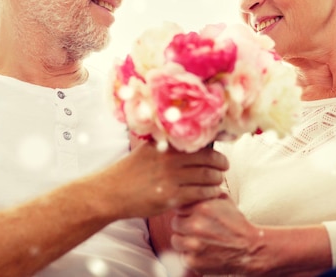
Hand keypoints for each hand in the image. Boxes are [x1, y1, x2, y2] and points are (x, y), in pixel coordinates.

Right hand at [100, 142, 228, 218]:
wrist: (111, 193)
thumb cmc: (129, 172)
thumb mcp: (147, 150)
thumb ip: (166, 144)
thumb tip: (187, 138)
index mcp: (166, 146)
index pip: (199, 145)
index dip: (214, 151)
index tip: (220, 155)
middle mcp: (170, 159)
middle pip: (207, 159)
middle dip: (220, 164)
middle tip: (225, 167)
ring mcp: (171, 178)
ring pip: (206, 177)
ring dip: (217, 179)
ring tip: (219, 180)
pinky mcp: (170, 197)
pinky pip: (199, 193)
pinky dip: (210, 192)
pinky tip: (213, 192)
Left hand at [171, 194, 262, 274]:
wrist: (249, 248)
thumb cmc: (236, 223)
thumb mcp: (224, 200)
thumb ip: (207, 191)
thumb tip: (192, 184)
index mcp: (202, 207)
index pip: (179, 206)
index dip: (187, 211)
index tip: (194, 215)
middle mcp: (196, 225)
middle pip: (176, 222)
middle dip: (185, 225)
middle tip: (197, 229)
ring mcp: (194, 244)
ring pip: (176, 239)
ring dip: (185, 240)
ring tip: (199, 240)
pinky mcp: (193, 261)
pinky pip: (182, 255)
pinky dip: (190, 254)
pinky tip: (203, 251)